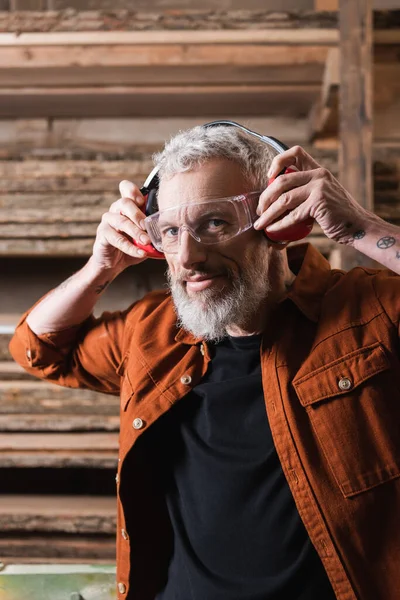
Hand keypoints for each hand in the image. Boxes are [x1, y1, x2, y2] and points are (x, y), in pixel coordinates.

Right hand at [91, 180, 150, 270]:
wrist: (113, 262)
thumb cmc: (131, 245)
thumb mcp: (145, 236)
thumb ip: (154, 231)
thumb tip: (172, 234)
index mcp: (127, 206)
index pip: (126, 188)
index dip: (133, 191)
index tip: (142, 201)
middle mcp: (115, 210)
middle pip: (124, 202)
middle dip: (138, 214)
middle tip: (148, 226)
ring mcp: (108, 221)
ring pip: (121, 221)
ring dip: (136, 232)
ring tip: (147, 241)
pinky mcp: (103, 234)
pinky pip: (117, 239)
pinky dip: (130, 247)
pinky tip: (141, 253)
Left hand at [254, 145, 372, 244]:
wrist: (358, 226)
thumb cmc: (337, 214)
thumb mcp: (323, 194)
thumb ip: (306, 190)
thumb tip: (278, 197)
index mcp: (318, 170)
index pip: (296, 152)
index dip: (278, 161)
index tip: (269, 177)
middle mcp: (318, 175)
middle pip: (282, 180)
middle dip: (266, 196)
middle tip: (259, 209)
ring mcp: (319, 188)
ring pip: (284, 199)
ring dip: (268, 213)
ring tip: (260, 223)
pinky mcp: (319, 204)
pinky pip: (292, 215)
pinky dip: (279, 224)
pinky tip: (272, 229)